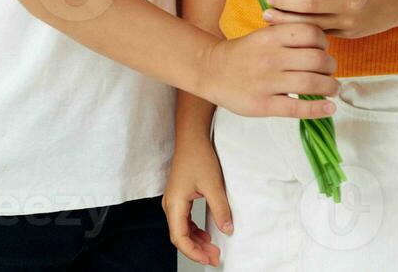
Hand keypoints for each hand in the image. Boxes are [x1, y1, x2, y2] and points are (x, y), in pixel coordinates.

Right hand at [162, 134, 231, 266]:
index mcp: (174, 204)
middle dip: (197, 250)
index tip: (209, 258)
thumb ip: (220, 209)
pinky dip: (194, 231)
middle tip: (215, 257)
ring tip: (212, 249)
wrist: (192, 138)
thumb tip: (227, 230)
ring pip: (182, 230)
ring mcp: (173, 201)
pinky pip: (184, 221)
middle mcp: (170, 205)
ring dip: (196, 242)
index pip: (180, 237)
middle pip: (179, 236)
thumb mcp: (213, 185)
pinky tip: (206, 235)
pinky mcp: (179, 198)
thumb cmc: (198, 157)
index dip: (194, 252)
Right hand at [198, 23, 338, 117]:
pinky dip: (318, 109)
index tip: (324, 49)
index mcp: (270, 37)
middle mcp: (270, 57)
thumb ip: (287, 35)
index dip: (324, 41)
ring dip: (330, 87)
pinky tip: (329, 108)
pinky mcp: (263, 105)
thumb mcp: (262, 35)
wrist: (211, 71)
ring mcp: (266, 82)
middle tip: (330, 71)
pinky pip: (297, 108)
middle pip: (316, 59)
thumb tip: (322, 42)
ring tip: (333, 89)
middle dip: (330, 66)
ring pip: (311, 83)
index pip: (310, 33)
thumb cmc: (242, 53)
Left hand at [262, 0, 397, 38]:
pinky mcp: (349, 35)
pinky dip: (302, 31)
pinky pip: (321, 34)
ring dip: (287, 21)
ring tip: (268, 16)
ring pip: (312, 25)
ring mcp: (350, 24)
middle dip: (285, 4)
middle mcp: (350, 6)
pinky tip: (287, 27)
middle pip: (311, 7)